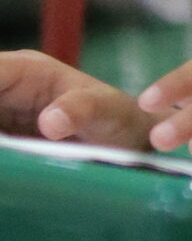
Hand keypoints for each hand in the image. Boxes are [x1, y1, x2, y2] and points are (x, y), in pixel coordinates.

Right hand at [0, 51, 149, 149]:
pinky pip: (0, 145)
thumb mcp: (105, 110)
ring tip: (11, 161)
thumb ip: (78, 110)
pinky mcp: (5, 138)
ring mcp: (1, 114)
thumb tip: (50, 123)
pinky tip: (11, 171)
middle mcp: (6, 88)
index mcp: (25, 69)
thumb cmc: (119, 117)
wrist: (130, 142)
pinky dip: (4, 159)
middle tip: (8, 151)